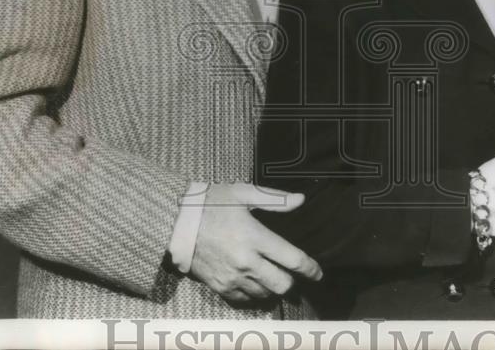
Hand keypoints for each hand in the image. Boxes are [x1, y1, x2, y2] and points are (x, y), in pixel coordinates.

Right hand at [190, 182, 322, 305]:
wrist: (176, 222)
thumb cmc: (211, 203)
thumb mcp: (243, 193)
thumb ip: (275, 199)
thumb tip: (300, 200)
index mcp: (254, 237)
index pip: (292, 260)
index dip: (310, 268)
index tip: (318, 272)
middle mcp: (246, 262)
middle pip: (282, 284)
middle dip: (292, 280)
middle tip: (291, 272)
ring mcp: (232, 277)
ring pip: (265, 294)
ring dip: (272, 287)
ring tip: (271, 274)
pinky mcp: (219, 286)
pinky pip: (244, 300)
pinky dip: (253, 293)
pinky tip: (253, 281)